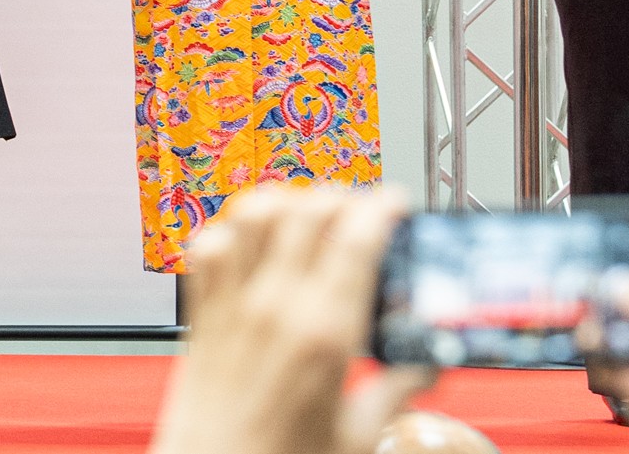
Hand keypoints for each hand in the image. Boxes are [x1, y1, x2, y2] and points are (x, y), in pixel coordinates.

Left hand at [151, 183, 428, 453]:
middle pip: (307, 211)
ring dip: (286, 202)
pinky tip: (252, 241)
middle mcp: (275, 306)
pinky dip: (231, 230)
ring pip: (253, 214)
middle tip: (358, 211)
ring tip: (308, 213)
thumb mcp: (358, 433)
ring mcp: (233, 303)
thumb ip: (396, 391)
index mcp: (324, 334)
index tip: (395, 203)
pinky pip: (209, 245)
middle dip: (339, 199)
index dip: (380, 208)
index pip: (356, 239)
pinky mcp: (201, 312)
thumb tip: (428, 366)